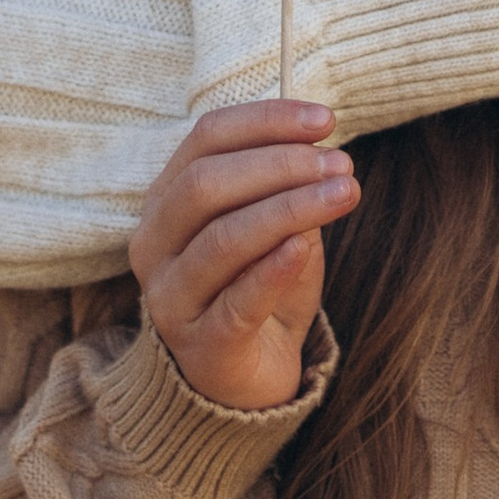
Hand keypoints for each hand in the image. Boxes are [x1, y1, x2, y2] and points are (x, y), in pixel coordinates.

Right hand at [129, 99, 356, 410]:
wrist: (245, 378)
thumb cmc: (258, 286)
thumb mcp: (275, 228)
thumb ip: (285, 189)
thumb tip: (319, 150)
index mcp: (166, 201)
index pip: (205, 139)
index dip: (266, 121)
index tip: (325, 120)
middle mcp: (154, 245)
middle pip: (205, 185)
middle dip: (279, 165)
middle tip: (339, 163)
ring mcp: (170, 298)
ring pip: (222, 239)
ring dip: (289, 209)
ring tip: (344, 193)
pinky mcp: (200, 346)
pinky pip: (236, 301)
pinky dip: (273, 269)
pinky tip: (306, 246)